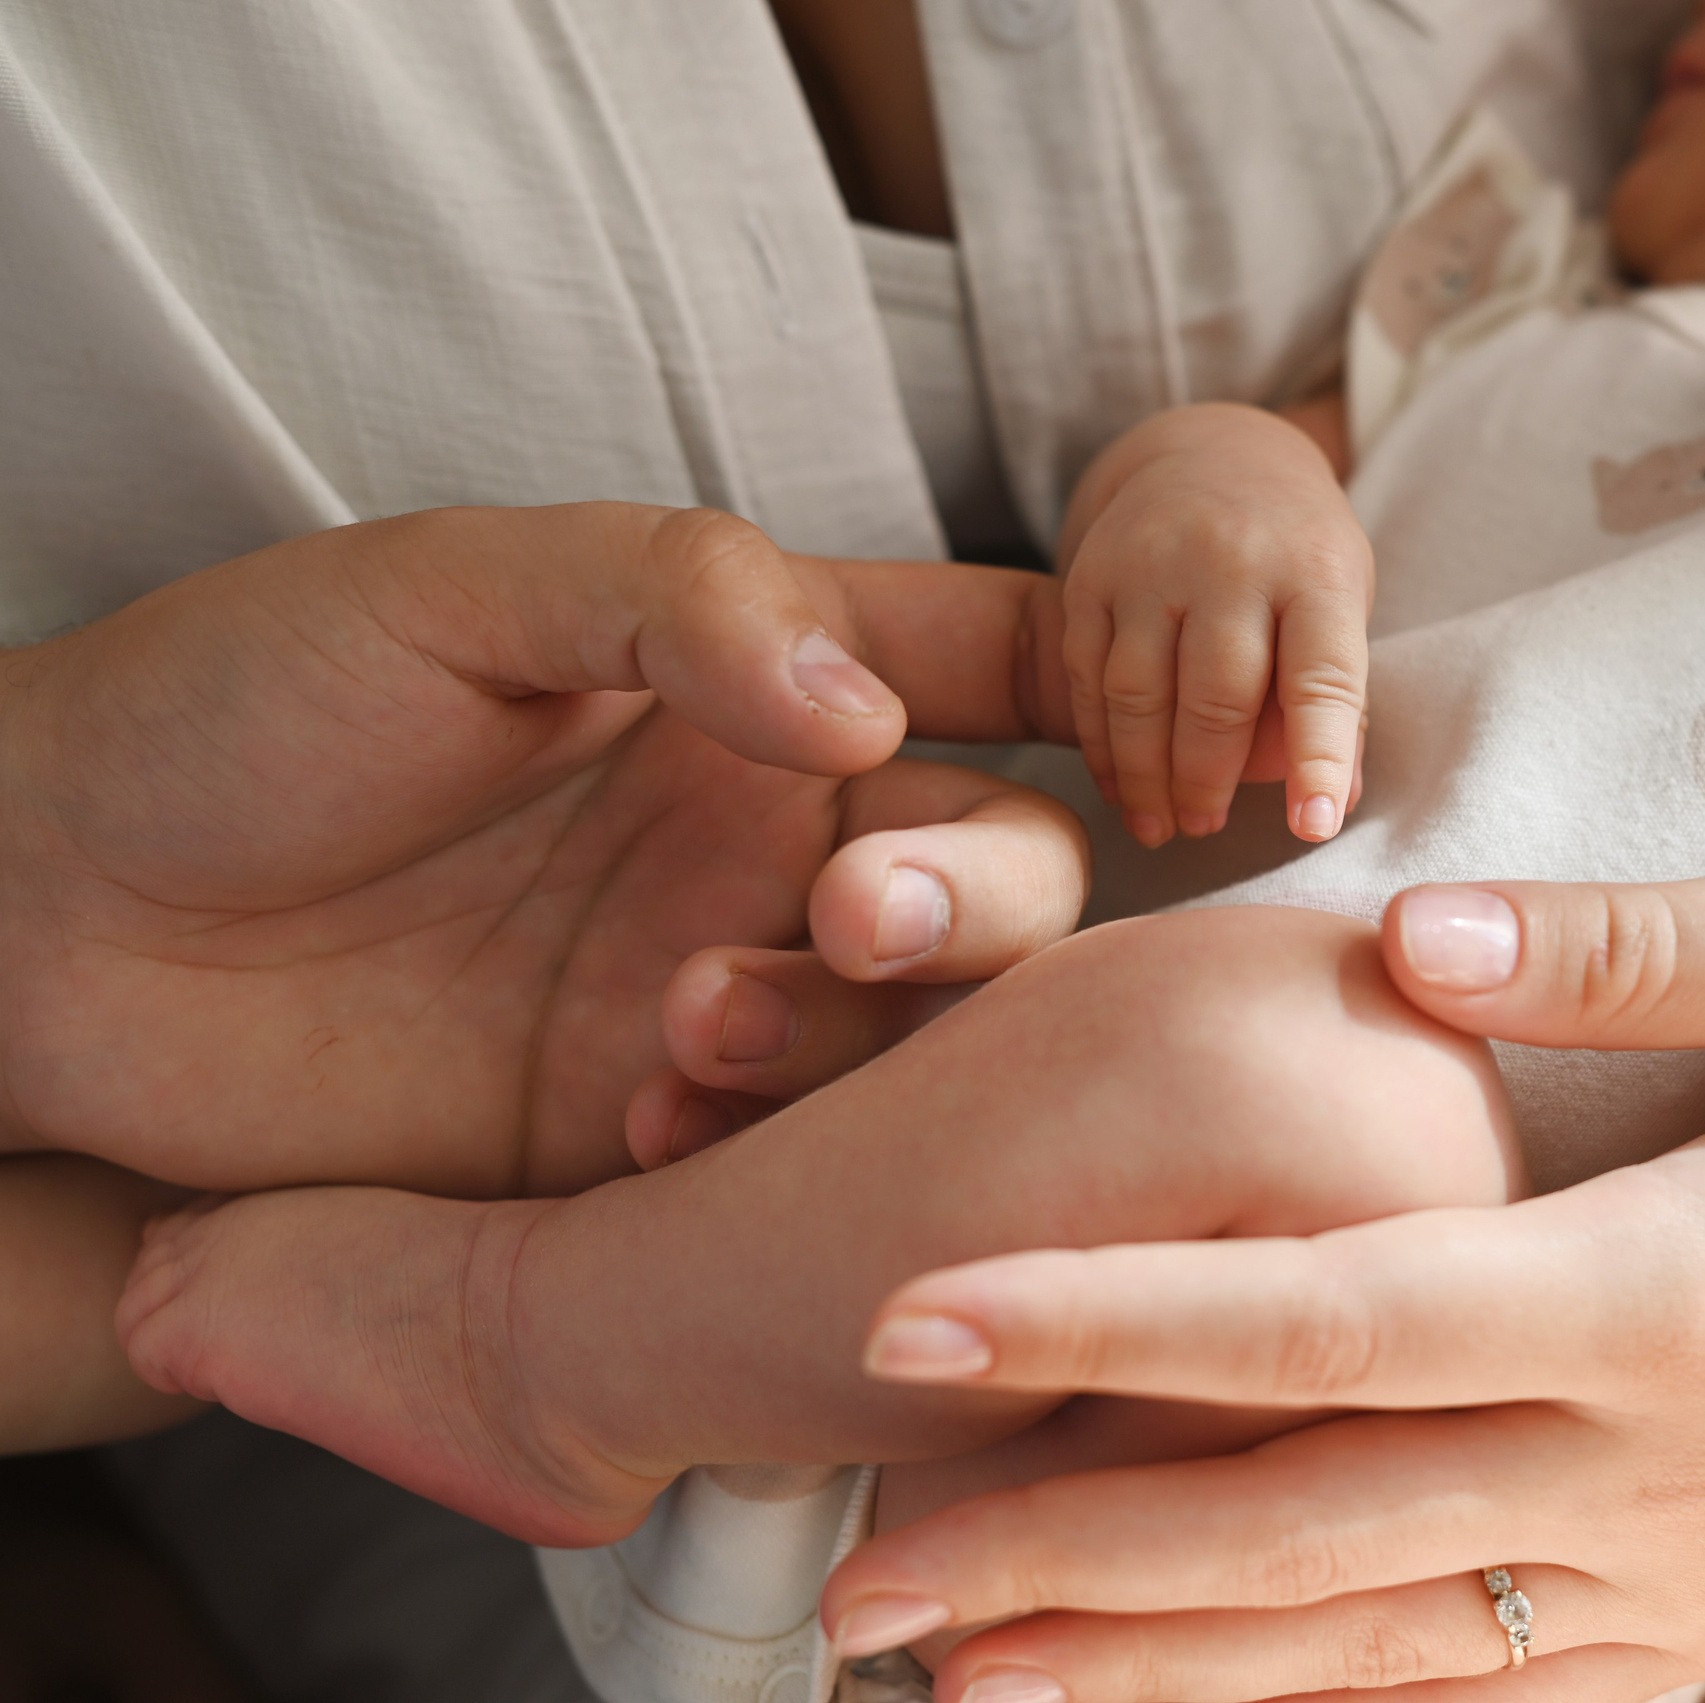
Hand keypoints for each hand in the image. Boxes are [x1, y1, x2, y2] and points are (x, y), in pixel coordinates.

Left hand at [0, 505, 1087, 1195]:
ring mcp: (728, 987)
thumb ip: (674, 599)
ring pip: (931, 1028)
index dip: (1104, 676)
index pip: (988, 658)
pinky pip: (803, 1155)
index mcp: (751, 683)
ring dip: (864, 1034)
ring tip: (689, 1026)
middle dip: (979, 902)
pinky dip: (776, 1152)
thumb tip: (869, 707)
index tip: (1158, 713)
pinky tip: (656, 1133)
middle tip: (850, 918)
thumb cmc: (231, 713)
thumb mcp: (447, 589)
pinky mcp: (657, 1137)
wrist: (44, 931)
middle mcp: (771, 840)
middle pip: (1010, 869)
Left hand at [818, 852, 1704, 1696]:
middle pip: (1304, 1531)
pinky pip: (1473, 1689)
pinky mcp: (1700, 1617)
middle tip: (850, 1578)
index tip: (918, 1315)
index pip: (1339, 1318)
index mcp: (1679, 1283)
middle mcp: (1653, 1463)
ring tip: (949, 1673)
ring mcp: (1677, 1570)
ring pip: (1367, 1649)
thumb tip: (1403, 944)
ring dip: (1148, 1670)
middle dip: (1063, 1558)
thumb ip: (1632, 944)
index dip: (1116, 1322)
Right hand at [1058, 403, 1371, 847]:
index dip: (1319, 756)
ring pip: (1138, 694)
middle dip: (1208, 779)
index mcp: (1315, 573)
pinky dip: (1100, 745)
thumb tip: (1333, 804)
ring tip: (1161, 825)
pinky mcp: (1091, 577)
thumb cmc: (1293, 556)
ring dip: (1146, 775)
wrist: (1212, 455)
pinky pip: (1087, 678)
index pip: (1322, 676)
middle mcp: (1232, 561)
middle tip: (1206, 827)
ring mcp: (1152, 565)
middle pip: (1216, 695)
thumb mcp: (1340, 603)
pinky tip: (1119, 786)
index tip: (1316, 825)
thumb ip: (1336, 698)